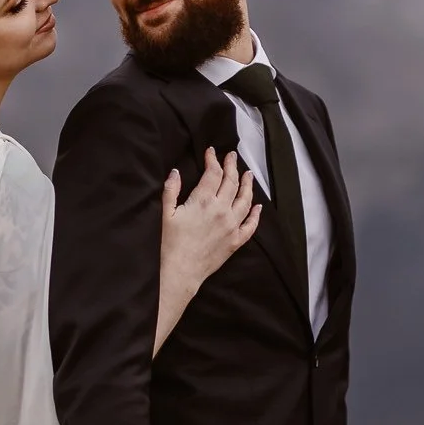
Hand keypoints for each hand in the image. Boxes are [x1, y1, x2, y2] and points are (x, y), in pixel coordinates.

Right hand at [154, 149, 259, 354]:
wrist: (180, 272)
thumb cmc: (169, 244)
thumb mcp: (166, 213)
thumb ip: (172, 190)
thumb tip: (176, 172)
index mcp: (203, 201)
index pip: (213, 173)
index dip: (213, 160)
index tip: (212, 152)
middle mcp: (221, 210)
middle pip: (232, 182)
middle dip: (232, 167)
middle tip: (232, 156)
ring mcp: (231, 226)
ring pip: (245, 200)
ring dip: (247, 185)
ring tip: (248, 175)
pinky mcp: (235, 241)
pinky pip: (250, 226)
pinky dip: (256, 215)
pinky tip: (258, 207)